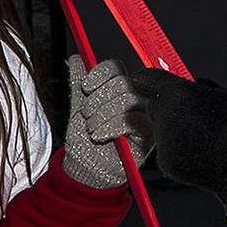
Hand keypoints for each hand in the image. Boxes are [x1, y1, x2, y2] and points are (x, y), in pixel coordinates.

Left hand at [63, 59, 150, 187]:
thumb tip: (77, 58)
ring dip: (102, 113)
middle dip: (98, 98)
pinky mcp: (149, 134)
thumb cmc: (85, 140)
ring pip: (128, 99)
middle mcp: (136, 99)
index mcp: (119, 88)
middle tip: (86, 114)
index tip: (85, 87)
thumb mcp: (78, 108)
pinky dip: (110, 126)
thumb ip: (79, 83)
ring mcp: (145, 116)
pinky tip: (99, 135)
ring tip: (91, 127)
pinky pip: (135, 120)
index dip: (100, 73)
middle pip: (123, 82)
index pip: (116, 66)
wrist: (86, 168)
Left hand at [119, 67, 226, 205]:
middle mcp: (166, 116)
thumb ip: (190, 89)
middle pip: (152, 108)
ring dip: (173, 134)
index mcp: (178, 93)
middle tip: (190, 119)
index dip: (148, 82)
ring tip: (202, 140)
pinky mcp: (166, 163)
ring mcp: (164, 142)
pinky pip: (165, 153)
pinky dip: (178, 153)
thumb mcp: (218, 94)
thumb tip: (178, 87)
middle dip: (164, 111)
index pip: (146, 80)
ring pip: (159, 132)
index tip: (147, 84)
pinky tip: (201, 153)